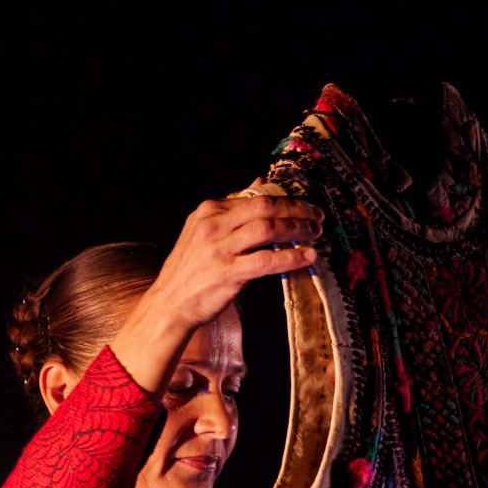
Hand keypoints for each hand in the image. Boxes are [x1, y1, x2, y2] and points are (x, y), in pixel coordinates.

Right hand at [110, 194, 321, 397]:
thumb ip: (232, 208)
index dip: (284, 199)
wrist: (170, 304)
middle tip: (317, 216)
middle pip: (264, 207)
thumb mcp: (203, 230)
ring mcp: (220, 249)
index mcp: (209, 210)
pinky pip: (266, 260)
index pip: (254, 197)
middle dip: (296, 209)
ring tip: (315, 234)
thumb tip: (259, 183)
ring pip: (267, 229)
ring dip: (297, 229)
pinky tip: (307, 257)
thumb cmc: (190, 270)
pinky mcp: (228, 273)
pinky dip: (291, 256)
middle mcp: (214, 225)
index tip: (303, 205)